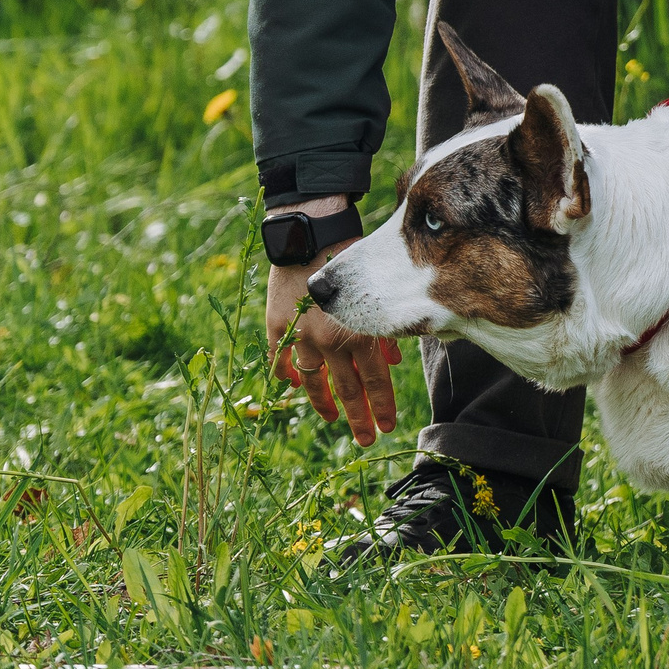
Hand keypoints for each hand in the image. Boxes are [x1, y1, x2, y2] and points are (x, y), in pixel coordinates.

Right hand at [262, 197, 400, 445]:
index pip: (374, 381)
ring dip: (325, 403)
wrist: (311, 230)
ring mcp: (300, 334)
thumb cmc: (352, 253)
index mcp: (357, 332)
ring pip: (313, 380)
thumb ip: (385, 328)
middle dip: (359, 416)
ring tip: (333, 420)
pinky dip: (285, 374)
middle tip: (366, 438)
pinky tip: (291, 388)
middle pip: (347, 388)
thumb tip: (392, 361)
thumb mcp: (379, 291)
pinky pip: (278, 358)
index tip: (388, 426)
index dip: (381, 406)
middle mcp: (328, 339)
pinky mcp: (276, 324)